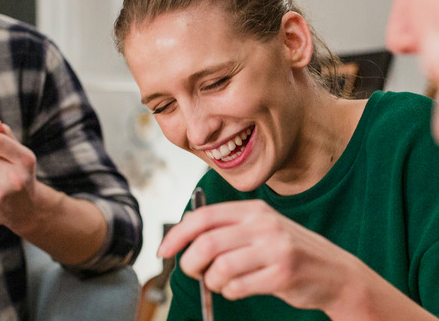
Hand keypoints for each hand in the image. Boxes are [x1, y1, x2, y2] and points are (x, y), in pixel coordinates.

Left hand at [158, 199, 357, 311]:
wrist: (337, 273)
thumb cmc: (289, 252)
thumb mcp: (261, 229)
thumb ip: (227, 229)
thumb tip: (181, 239)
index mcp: (253, 210)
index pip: (202, 217)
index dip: (177, 235)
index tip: (164, 251)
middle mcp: (264, 224)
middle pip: (207, 243)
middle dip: (190, 263)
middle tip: (194, 272)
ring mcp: (275, 249)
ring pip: (220, 268)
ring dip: (212, 282)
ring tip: (221, 283)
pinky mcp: (283, 274)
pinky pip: (238, 287)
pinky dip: (230, 292)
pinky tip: (239, 289)